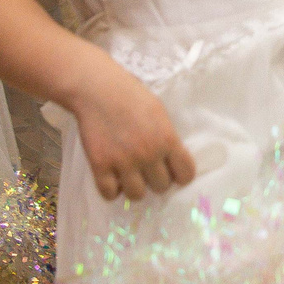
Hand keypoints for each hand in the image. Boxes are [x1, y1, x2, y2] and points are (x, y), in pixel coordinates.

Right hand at [78, 70, 197, 200]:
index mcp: (167, 139)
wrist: (97, 88)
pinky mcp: (100, 165)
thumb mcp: (159, 112)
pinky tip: (112, 177)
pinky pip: (109, 194)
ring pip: (137, 195)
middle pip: (161, 187)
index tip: (172, 171)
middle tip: (147, 169)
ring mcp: (123, 161)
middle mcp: (148, 154)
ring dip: (134, 187)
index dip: (180, 175)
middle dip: (156, 180)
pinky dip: (111, 189)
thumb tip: (173, 160)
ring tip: (129, 175)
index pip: (186, 175)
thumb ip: (167, 137)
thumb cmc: (130, 95)